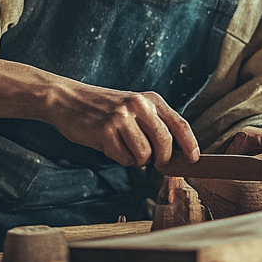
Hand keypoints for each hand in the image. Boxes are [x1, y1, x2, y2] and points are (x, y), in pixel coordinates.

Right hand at [46, 80, 199, 168]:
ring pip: (144, 155)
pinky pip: (124, 158)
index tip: (194, 159)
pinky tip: (109, 145)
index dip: (190, 144)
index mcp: (150, 99)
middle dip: (162, 159)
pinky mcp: (105, 131)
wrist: (68, 99)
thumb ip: (153, 124)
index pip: (179, 124)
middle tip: (154, 163)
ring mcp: (122, 117)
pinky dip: (120, 159)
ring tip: (124, 147)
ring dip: (137, 160)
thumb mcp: (133, 106)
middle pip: (164, 143)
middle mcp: (138, 106)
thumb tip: (173, 154)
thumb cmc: (103, 107)